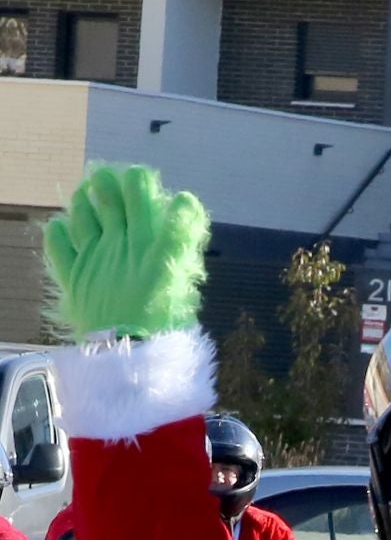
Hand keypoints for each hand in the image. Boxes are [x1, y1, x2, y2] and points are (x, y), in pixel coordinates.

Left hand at [44, 165, 209, 342]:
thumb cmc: (166, 327)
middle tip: (122, 189)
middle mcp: (121, 241)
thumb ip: (181, 250)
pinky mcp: (73, 273)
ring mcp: (93, 254)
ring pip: (82, 206)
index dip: (150, 183)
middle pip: (113, 188)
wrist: (132, 357)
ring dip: (87, 197)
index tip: (156, 195)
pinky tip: (65, 229)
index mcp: (152, 243)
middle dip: (118, 182)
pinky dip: (60, 230)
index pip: (147, 191)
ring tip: (91, 198)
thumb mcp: (185, 286)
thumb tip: (184, 217)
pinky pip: (57, 240)